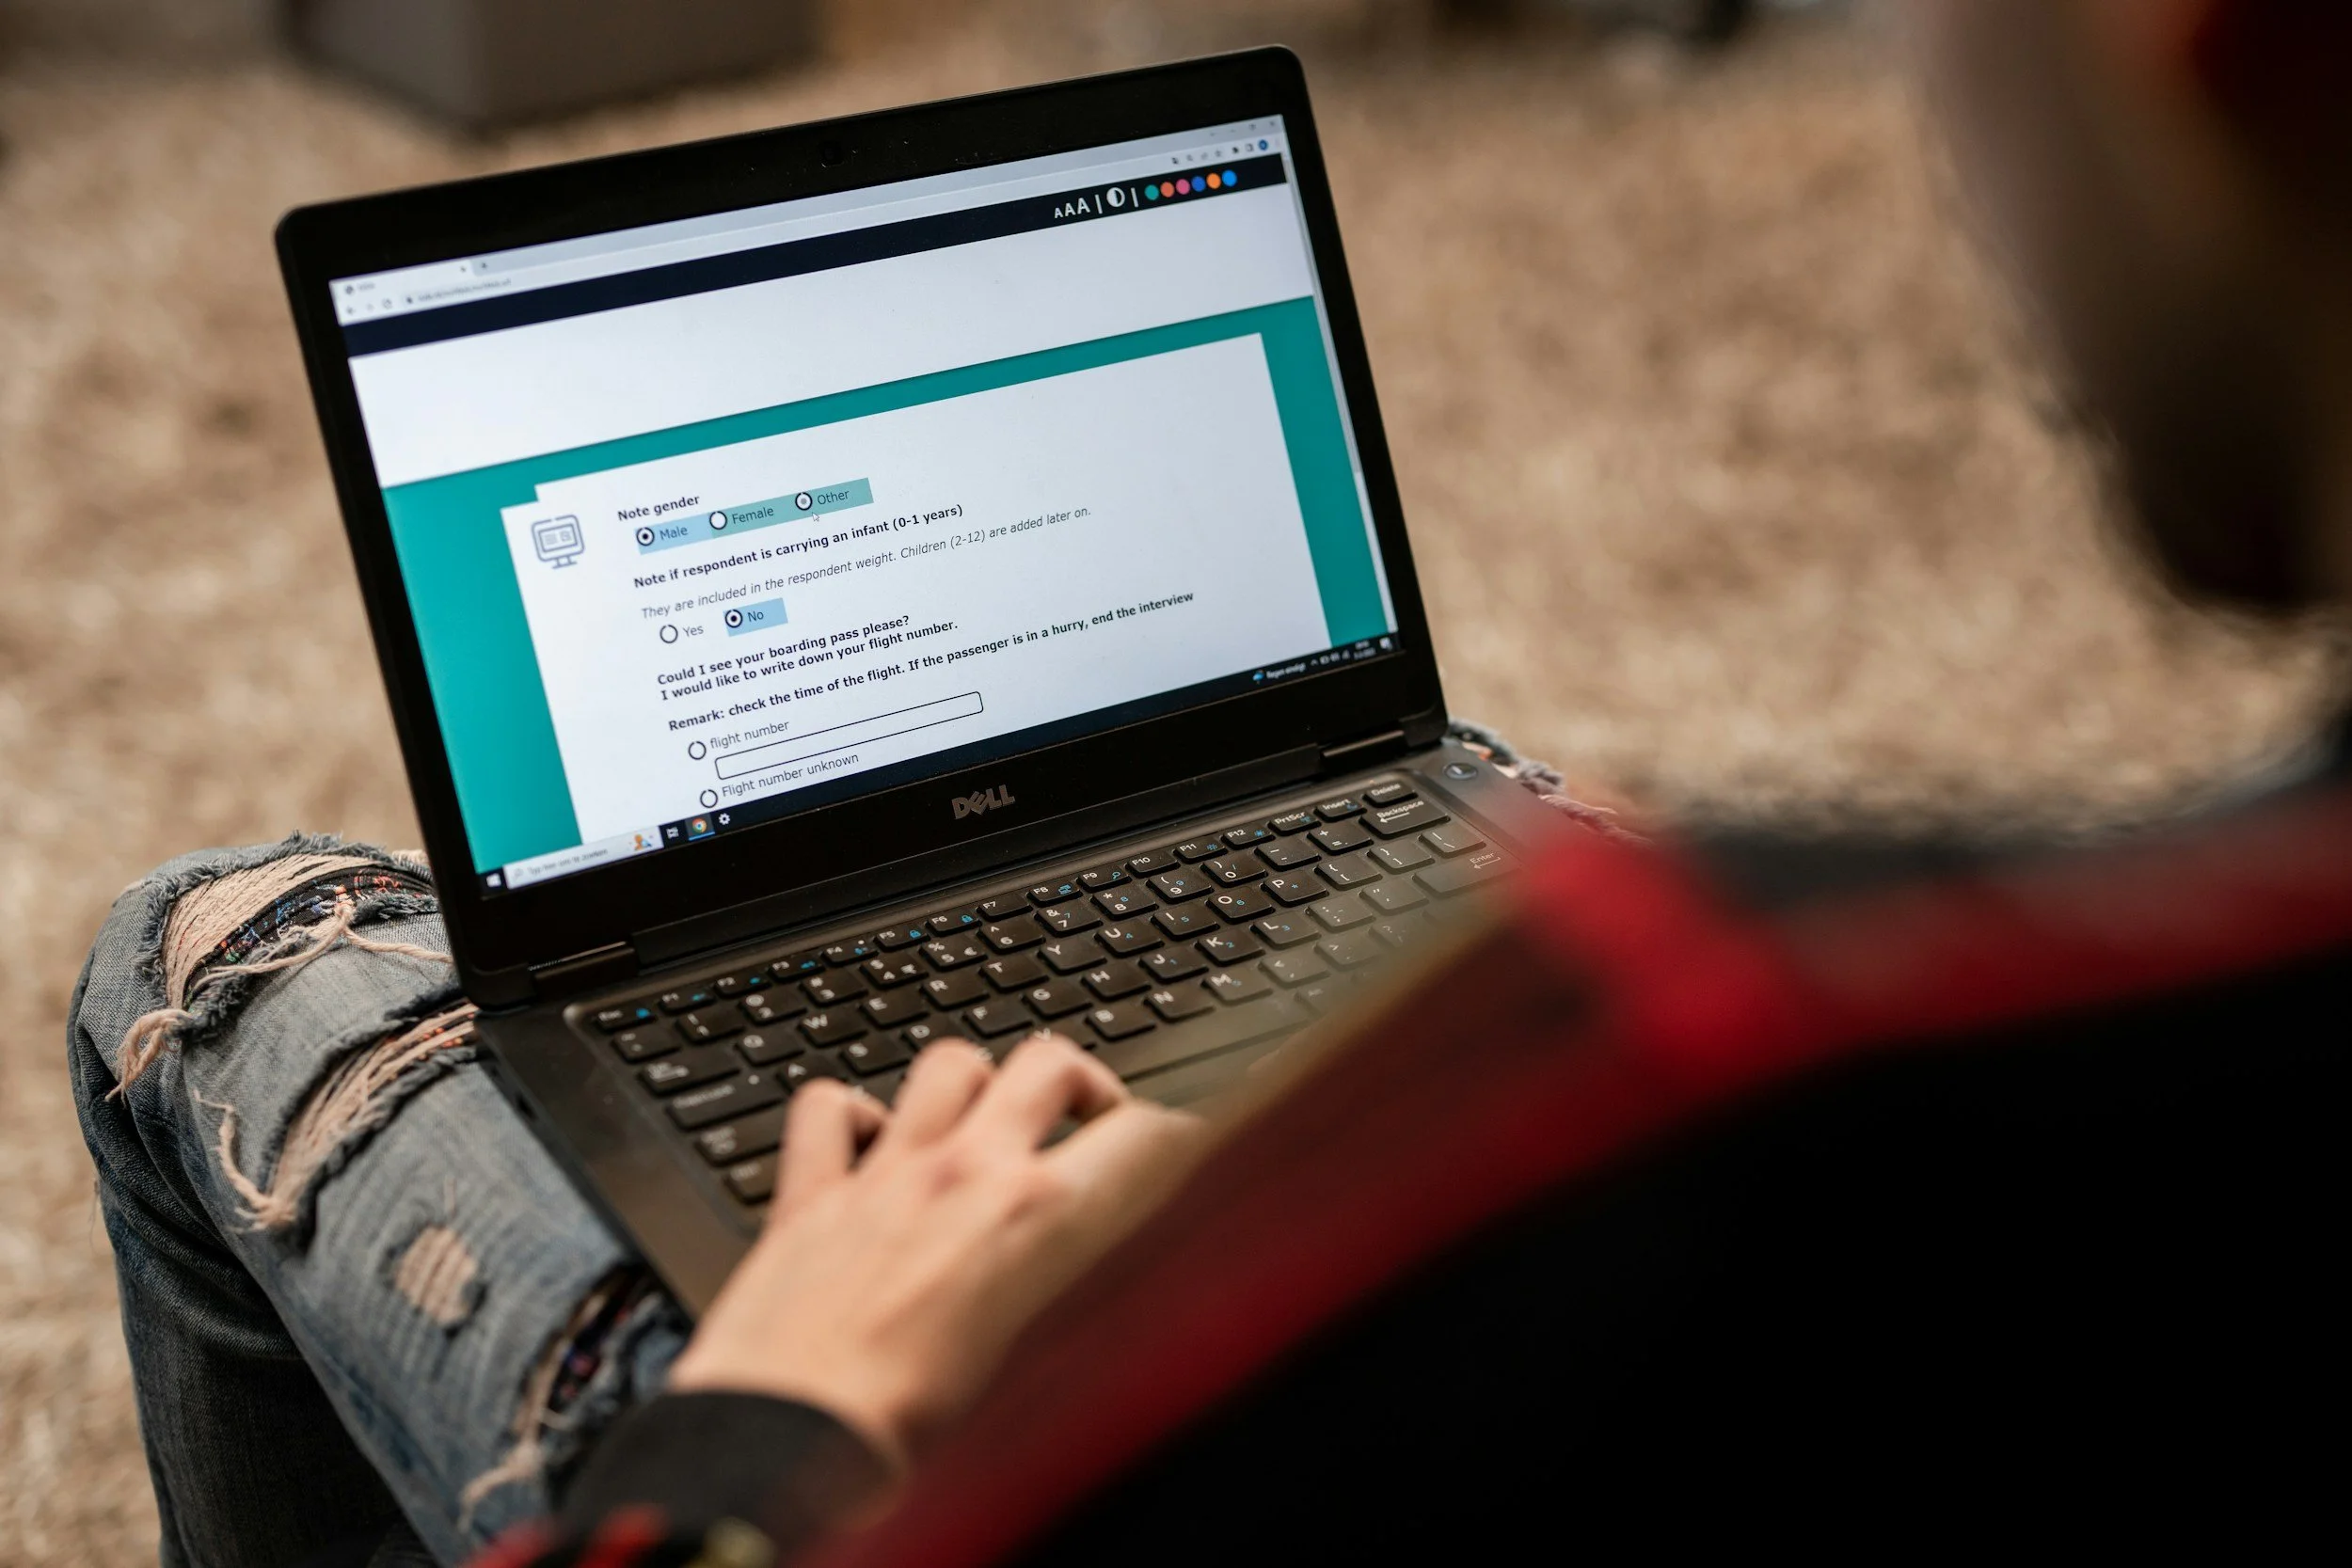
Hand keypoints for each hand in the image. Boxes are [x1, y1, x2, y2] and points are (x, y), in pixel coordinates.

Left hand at [666, 1035, 1202, 1470]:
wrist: (779, 1454)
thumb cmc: (906, 1440)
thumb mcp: (1036, 1367)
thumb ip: (1080, 1291)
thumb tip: (1112, 1261)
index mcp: (1037, 1221)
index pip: (1140, 1135)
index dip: (1175, 1136)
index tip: (1179, 1149)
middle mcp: (963, 1176)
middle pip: (1048, 1063)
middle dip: (1082, 1082)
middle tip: (1088, 1121)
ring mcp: (881, 1177)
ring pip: (949, 1062)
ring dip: (977, 1082)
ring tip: (986, 1119)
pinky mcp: (807, 1199)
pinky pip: (829, 1105)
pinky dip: (853, 1110)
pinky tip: (868, 1139)